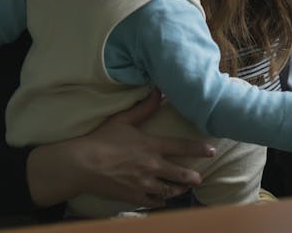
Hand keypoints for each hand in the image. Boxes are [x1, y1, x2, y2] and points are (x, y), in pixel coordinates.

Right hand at [27, 90, 214, 207]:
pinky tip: (163, 199)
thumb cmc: (101, 140)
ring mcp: (144, 183)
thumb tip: (158, 90)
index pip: (182, 146)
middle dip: (193, 177)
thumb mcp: (123, 120)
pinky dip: (161, 200)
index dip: (199, 149)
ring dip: (179, 189)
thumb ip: (144, 107)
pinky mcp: (133, 196)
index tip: (211, 151)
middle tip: (199, 178)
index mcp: (151, 146)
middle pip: (181, 174)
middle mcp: (152, 166)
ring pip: (170, 190)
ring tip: (184, 188)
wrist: (80, 165)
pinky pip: (154, 201)